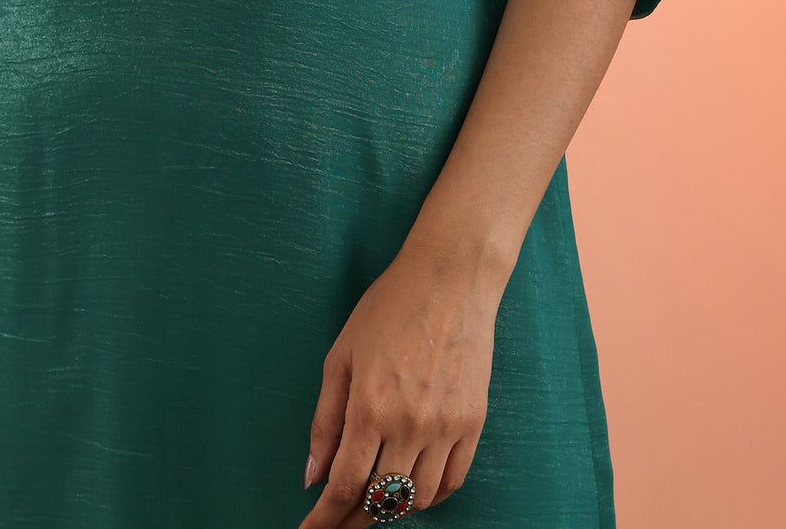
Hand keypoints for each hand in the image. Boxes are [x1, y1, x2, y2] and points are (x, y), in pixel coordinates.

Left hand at [296, 236, 503, 526]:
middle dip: (354, 521)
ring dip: (393, 510)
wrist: (450, 280)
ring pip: (418, 499)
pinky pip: (452, 481)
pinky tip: (412, 490)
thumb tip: (312, 476)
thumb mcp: (341, 356)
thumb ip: (325, 420)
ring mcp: (446, 426)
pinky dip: (430, 497)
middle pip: (381, 501)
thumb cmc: (389, 308)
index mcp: (370, 406)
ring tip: (374, 503)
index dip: (325, 517)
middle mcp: (410, 424)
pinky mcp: (473, 423)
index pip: (345, 484)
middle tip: (337, 523)